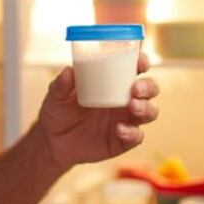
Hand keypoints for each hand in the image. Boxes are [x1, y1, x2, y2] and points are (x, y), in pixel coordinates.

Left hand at [36, 51, 158, 168]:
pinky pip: (136, 136)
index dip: (142, 62)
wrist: (53, 141)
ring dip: (146, 108)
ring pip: (149, 112)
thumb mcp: (56, 96)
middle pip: (150, 89)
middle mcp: (125, 99)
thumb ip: (61, 84)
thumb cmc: (58, 111)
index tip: (141, 62)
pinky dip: (132, 132)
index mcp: (113, 82)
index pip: (135, 68)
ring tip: (132, 106)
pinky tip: (120, 129)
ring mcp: (126, 120)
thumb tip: (68, 71)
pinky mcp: (123, 141)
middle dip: (148, 87)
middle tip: (136, 88)